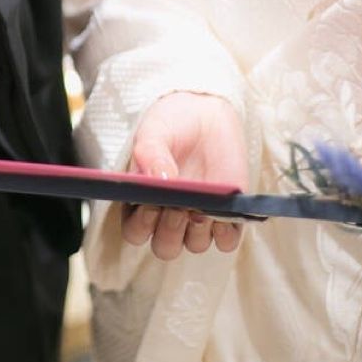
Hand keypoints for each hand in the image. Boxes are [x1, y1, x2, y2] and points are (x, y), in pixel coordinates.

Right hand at [121, 91, 248, 259]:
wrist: (204, 114)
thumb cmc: (171, 125)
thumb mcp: (153, 133)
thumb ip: (150, 155)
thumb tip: (159, 181)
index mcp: (141, 202)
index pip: (135, 231)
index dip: (141, 225)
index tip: (151, 204)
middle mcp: (167, 216)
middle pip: (164, 247)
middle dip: (170, 232)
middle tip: (177, 208)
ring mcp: (198, 217)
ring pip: (194, 245)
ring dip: (197, 231)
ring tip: (201, 205)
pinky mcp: (226, 215)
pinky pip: (227, 241)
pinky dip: (226, 234)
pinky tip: (223, 215)